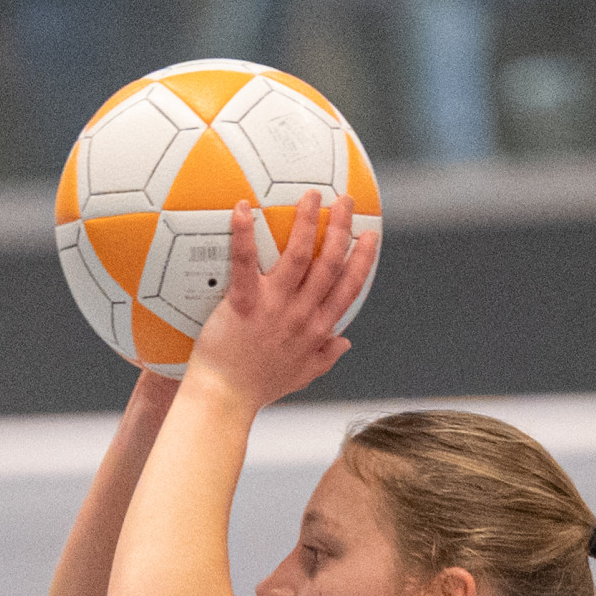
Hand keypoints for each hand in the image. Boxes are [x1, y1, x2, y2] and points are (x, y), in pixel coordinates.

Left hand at [181, 190, 370, 411]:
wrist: (225, 399)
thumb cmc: (257, 388)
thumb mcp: (301, 375)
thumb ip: (325, 357)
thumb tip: (345, 342)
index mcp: (318, 331)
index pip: (349, 288)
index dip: (362, 259)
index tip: (369, 235)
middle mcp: (303, 315)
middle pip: (330, 263)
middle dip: (340, 228)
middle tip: (343, 200)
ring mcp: (276, 308)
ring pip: (300, 256)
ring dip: (308, 221)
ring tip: (311, 195)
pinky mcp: (245, 305)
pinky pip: (246, 263)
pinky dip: (245, 234)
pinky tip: (244, 207)